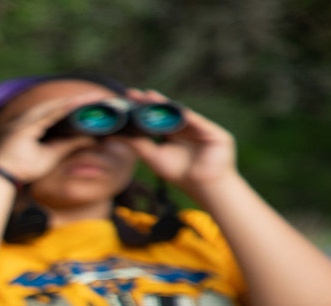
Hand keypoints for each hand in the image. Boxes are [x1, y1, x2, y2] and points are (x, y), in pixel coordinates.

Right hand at [0, 97, 99, 182]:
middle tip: (100, 96)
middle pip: (58, 105)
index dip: (77, 106)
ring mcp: (25, 121)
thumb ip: (68, 145)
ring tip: (93, 97)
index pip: (59, 111)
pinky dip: (63, 109)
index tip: (95, 102)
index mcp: (33, 124)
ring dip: (74, 101)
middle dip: (79, 100)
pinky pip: (47, 115)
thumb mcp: (52, 156)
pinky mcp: (24, 127)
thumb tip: (90, 139)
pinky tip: (77, 104)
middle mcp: (28, 119)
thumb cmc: (20, 168)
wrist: (0, 178)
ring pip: (54, 106)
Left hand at [116, 89, 238, 192]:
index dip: (143, 109)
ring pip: (181, 114)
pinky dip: (186, 116)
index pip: (156, 118)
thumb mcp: (154, 156)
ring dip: (166, 105)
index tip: (127, 99)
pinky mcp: (215, 133)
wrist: (204, 187)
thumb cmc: (180, 174)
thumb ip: (137, 144)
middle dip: (151, 102)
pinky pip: (198, 122)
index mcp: (172, 134)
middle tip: (134, 93)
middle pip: (167, 112)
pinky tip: (173, 109)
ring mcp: (201, 129)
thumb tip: (115, 134)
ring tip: (149, 97)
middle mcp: (186, 128)